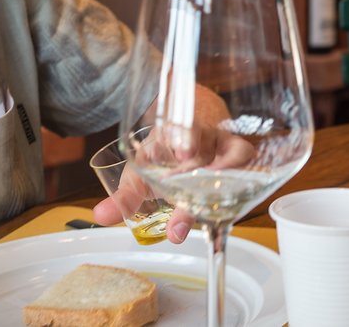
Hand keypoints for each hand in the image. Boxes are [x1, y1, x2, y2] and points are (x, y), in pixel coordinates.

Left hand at [93, 125, 255, 244]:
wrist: (185, 142)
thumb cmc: (162, 159)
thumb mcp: (140, 176)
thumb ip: (124, 198)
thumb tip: (99, 215)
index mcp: (172, 132)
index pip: (181, 127)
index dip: (185, 138)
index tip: (182, 154)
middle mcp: (201, 134)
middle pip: (205, 152)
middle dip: (195, 183)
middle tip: (180, 220)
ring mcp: (223, 144)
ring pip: (231, 157)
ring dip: (222, 184)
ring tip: (208, 214)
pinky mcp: (240, 156)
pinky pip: (249, 163)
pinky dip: (246, 179)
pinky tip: (234, 203)